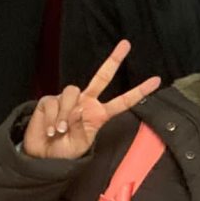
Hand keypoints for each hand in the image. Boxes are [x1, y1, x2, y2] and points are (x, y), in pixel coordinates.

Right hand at [22, 41, 160, 160]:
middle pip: (103, 76)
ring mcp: (68, 99)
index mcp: (99, 114)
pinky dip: (51, 118)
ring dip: (65, 114)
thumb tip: (79, 109)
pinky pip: (52, 102)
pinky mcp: (49, 100)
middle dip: (114, 59)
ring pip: (72, 92)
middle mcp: (86, 102)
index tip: (157, 80)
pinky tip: (49, 130)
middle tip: (127, 44)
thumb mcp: (80, 145)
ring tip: (59, 131)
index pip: (123, 101)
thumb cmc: (64, 152)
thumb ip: (82, 128)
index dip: (139, 91)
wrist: (42, 156)